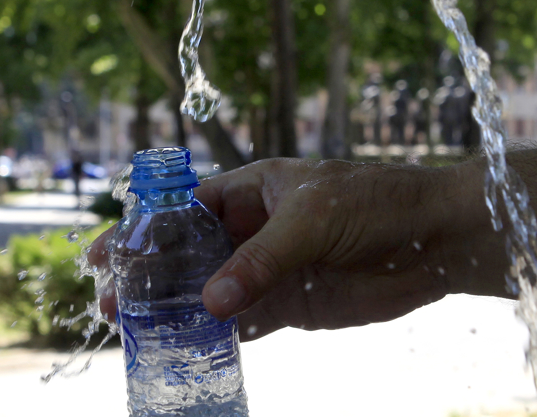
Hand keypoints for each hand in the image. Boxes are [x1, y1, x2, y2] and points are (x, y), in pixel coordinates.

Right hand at [87, 157, 491, 340]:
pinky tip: (190, 347)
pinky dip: (219, 335)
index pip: (185, 207)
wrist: (432, 239)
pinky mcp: (292, 304)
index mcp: (253, 189)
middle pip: (189, 254)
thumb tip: (212, 301)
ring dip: (178, 310)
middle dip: (150, 277)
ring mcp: (271, 269)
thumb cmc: (375, 202)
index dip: (143, 228)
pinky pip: (245, 321)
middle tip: (111, 304)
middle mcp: (254, 228)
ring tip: (137, 331)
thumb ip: (262, 259)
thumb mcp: (312, 219)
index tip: (104, 252)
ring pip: (212, 291)